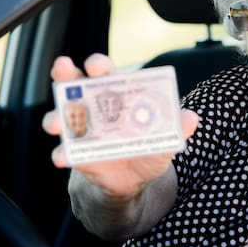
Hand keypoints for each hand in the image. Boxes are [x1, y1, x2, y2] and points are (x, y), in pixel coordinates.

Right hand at [42, 54, 198, 198]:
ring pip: (61, 115)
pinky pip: (64, 151)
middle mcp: (93, 107)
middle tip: (64, 69)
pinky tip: (63, 156)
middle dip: (66, 74)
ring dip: (56, 116)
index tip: (95, 65)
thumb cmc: (147, 148)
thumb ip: (176, 127)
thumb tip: (191, 118)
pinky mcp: (74, 154)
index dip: (99, 65)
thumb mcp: (165, 139)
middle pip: (74, 83)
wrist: (134, 181)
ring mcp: (80, 130)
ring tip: (58, 123)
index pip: (105, 72)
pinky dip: (62, 153)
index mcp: (116, 95)